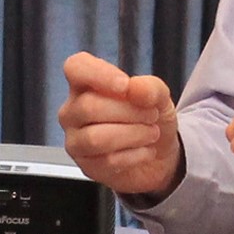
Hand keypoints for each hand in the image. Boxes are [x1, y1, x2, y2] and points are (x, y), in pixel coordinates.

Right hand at [58, 52, 182, 198]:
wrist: (160, 156)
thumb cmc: (150, 119)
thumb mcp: (159, 97)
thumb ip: (150, 87)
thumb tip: (135, 88)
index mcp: (86, 84)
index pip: (75, 68)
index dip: (98, 74)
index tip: (124, 85)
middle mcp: (73, 110)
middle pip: (88, 107)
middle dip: (129, 111)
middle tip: (151, 115)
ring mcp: (76, 140)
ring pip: (95, 137)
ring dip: (132, 134)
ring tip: (151, 133)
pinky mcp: (86, 166)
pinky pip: (106, 161)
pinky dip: (134, 155)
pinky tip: (145, 151)